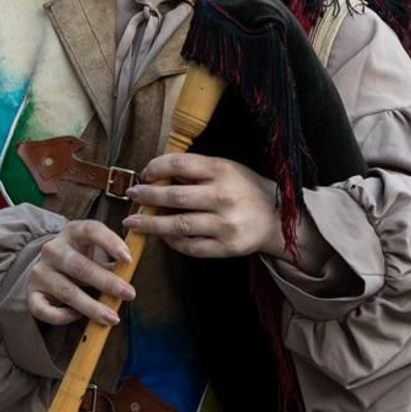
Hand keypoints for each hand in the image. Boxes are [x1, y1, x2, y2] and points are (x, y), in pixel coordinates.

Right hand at [27, 220, 134, 327]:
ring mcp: (40, 272)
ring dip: (91, 307)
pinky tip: (77, 317)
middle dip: (107, 282)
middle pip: (80, 266)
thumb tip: (129, 274)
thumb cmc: (82, 258)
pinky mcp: (32, 293)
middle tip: (129, 294)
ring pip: (66, 291)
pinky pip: (44, 310)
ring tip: (112, 318)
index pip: (91, 230)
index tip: (128, 259)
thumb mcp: (96, 251)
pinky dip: (61, 317)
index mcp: (72, 232)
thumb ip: (112, 260)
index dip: (110, 242)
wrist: (49, 266)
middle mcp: (53, 249)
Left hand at [124, 153, 281, 260]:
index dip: (157, 167)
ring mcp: (225, 224)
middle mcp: (223, 197)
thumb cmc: (245, 189)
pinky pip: (190, 246)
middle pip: (174, 197)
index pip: (181, 164)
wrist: (278, 219)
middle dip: (147, 196)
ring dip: (150, 224)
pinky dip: (171, 241)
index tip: (145, 173)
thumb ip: (197, 171)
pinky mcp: (226, 247)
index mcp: (223, 171)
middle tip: (132, 195)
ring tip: (133, 222)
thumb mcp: (227, 169)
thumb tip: (157, 177)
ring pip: (178, 225)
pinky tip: (161, 236)